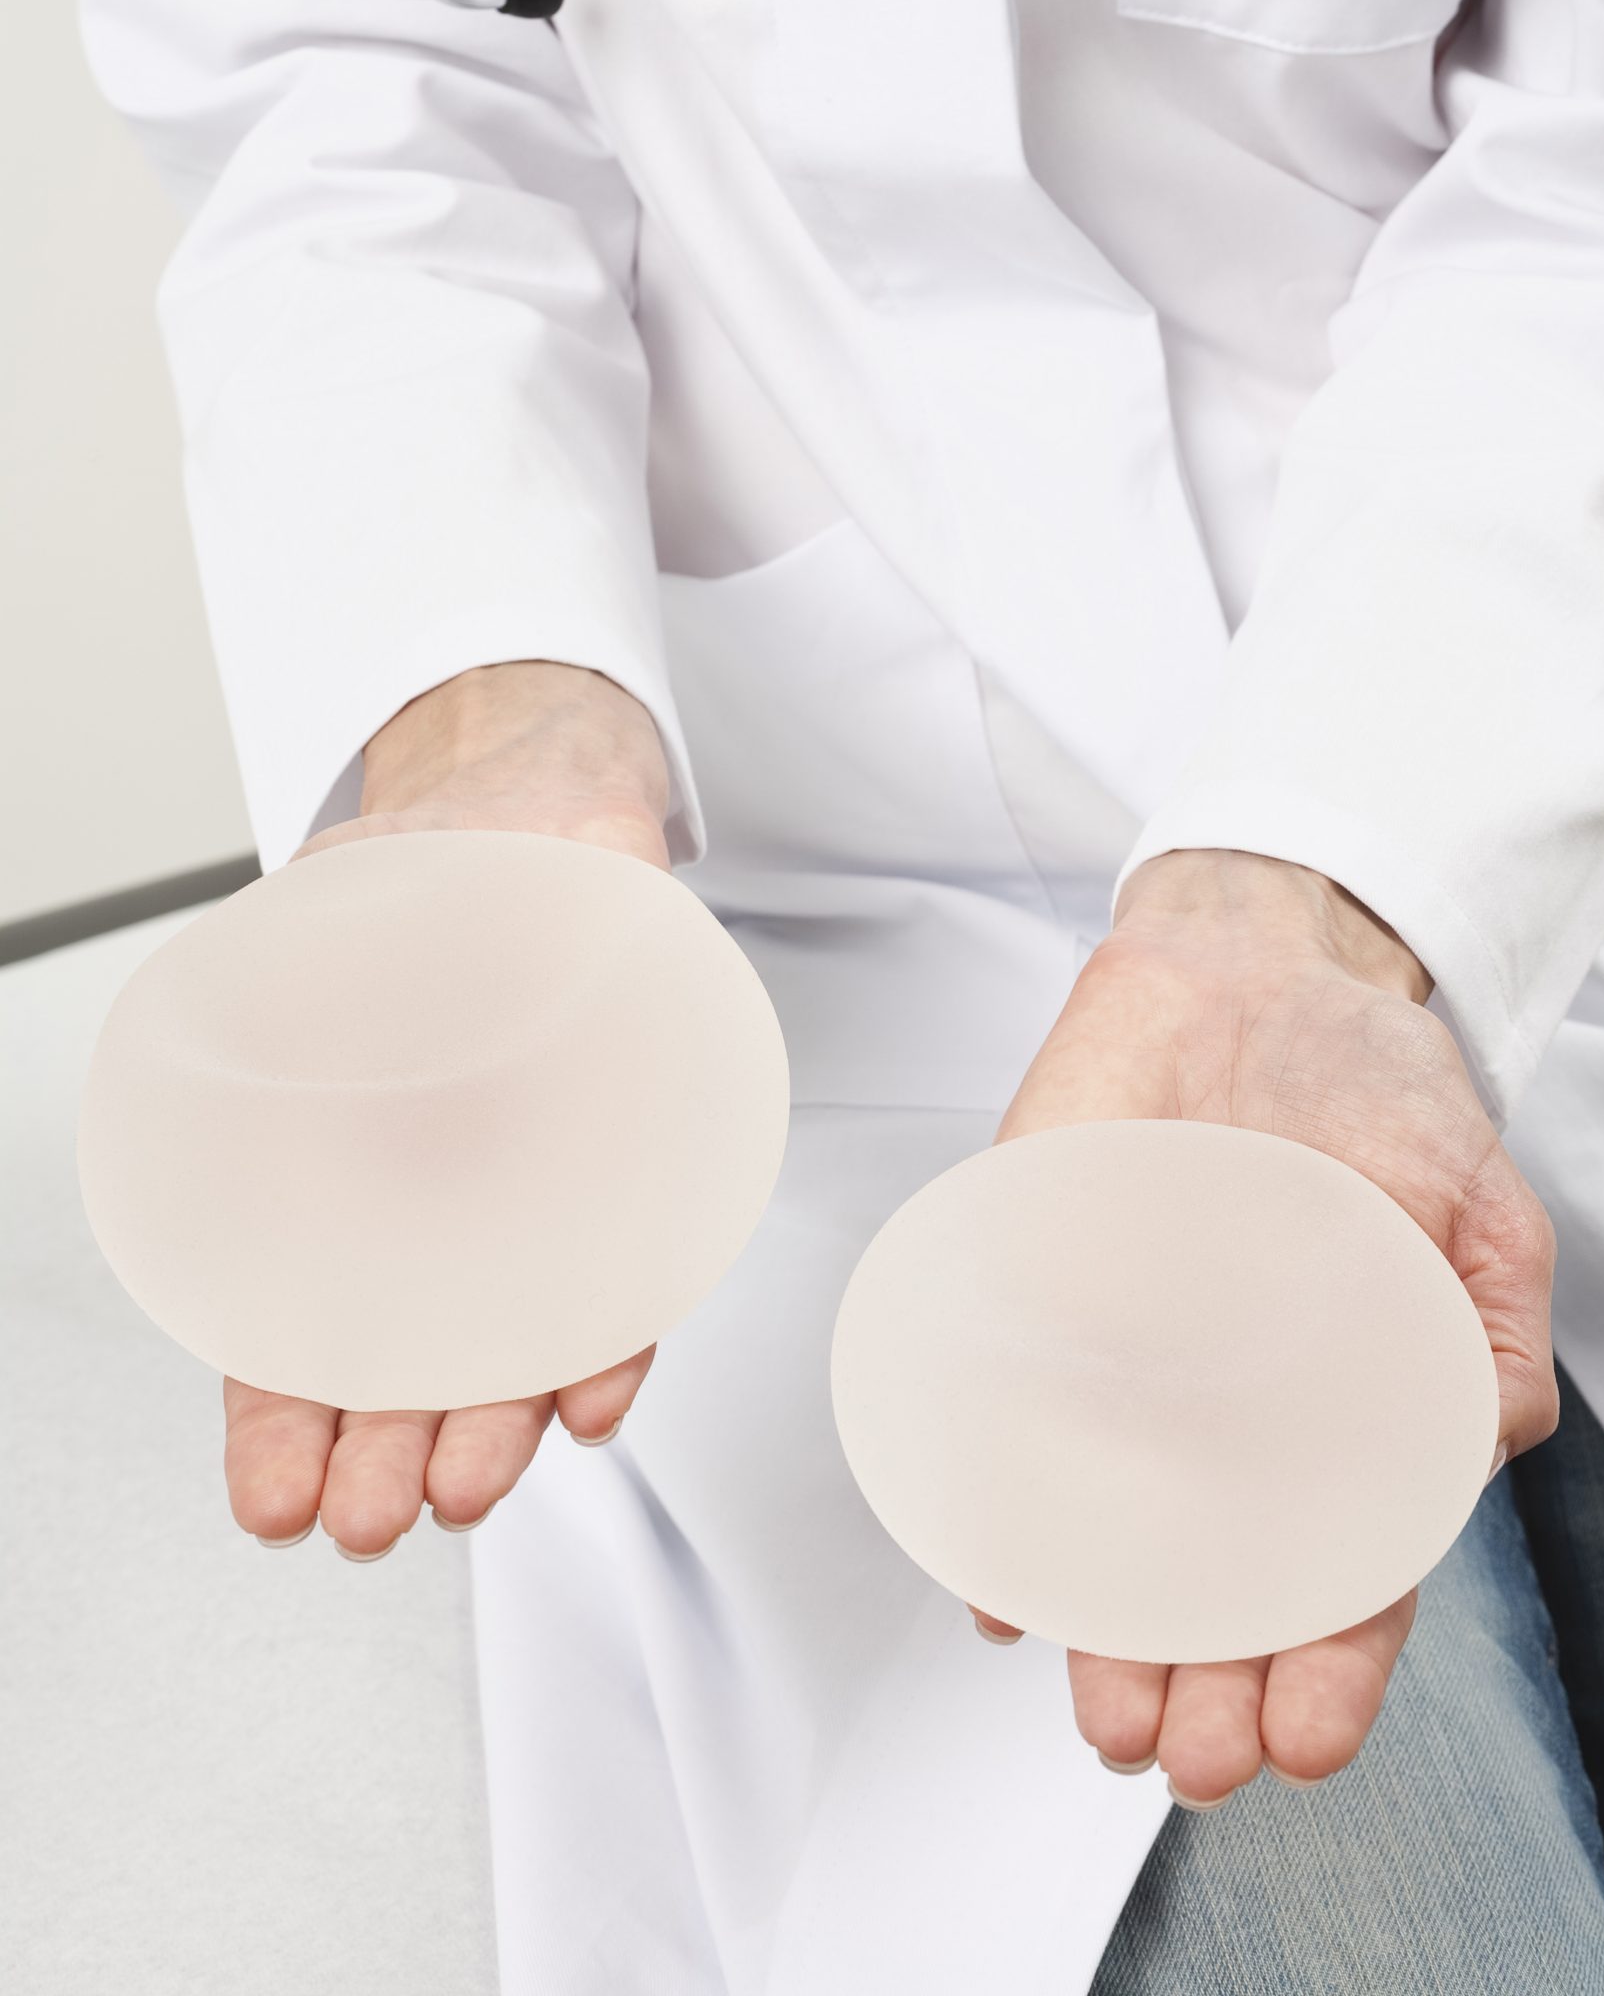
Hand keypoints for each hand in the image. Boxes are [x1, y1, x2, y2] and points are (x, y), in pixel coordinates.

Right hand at [225, 661, 671, 1559]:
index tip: (277, 1491)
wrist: (550, 779)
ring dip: (487, 1410)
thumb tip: (295, 996)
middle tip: (366, 1518)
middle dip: (381, 1442)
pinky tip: (595, 1393)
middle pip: (398, 1340)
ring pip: (505, 1323)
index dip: (281, 1408)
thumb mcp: (367, 882)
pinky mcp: (632, 1150)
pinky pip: (626, 1258)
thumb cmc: (446, 836)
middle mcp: (436, 1173)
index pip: (293, 1301)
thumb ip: (343, 950)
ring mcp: (534, 1170)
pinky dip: (613, 1325)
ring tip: (465, 1487)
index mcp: (348, 1134)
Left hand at [975, 848, 1556, 1805]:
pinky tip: (998, 1568)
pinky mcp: (1033, 1281)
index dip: (1324, 1666)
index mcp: (1336, 1410)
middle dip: (1200, 1680)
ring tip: (1109, 1700)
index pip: (1333, 1573)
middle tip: (1186, 1752)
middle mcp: (1225, 1404)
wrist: (1262, 955)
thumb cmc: (1373, 1087)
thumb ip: (1484, 1341)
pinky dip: (994, 1490)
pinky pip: (1004, 1405)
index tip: (1306, 1737)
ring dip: (1102, 1622)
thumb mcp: (1475, 1213)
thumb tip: (1469, 1448)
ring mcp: (1124, 1351)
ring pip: (1107, 1521)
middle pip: (1209, 1577)